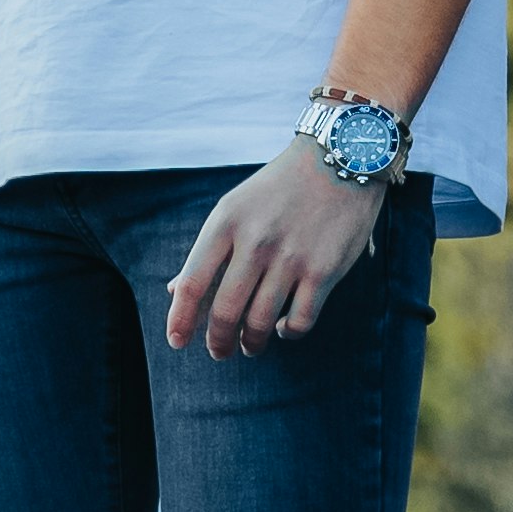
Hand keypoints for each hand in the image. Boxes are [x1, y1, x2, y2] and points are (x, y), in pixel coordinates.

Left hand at [165, 145, 384, 358]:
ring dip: (252, 343)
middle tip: (219, 351)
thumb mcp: (235, 208)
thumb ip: (208, 251)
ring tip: (250, 346)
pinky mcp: (324, 271)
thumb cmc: (279, 189)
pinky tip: (284, 328)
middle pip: (225, 312)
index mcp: (226, 222)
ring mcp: (291, 258)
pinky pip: (300, 321)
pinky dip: (288, 333)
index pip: (192, 283)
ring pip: (260, 323)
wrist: (338, 160)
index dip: (181, 319)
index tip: (177, 341)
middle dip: (218, 342)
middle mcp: (255, 241)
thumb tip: (174, 291)